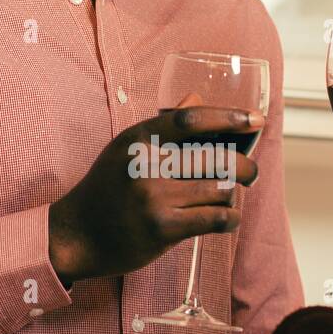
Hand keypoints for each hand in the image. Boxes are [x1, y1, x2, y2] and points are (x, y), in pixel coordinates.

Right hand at [49, 106, 262, 282]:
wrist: (76, 235)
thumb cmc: (107, 189)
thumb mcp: (126, 149)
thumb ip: (163, 125)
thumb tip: (197, 98)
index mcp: (139, 138)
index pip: (192, 119)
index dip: (229, 117)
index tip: (256, 120)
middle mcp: (146, 164)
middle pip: (216, 157)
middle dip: (245, 166)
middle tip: (251, 173)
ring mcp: (154, 197)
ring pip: (220, 189)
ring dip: (233, 195)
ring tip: (229, 198)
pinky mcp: (162, 228)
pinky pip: (215, 218)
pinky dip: (230, 219)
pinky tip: (228, 220)